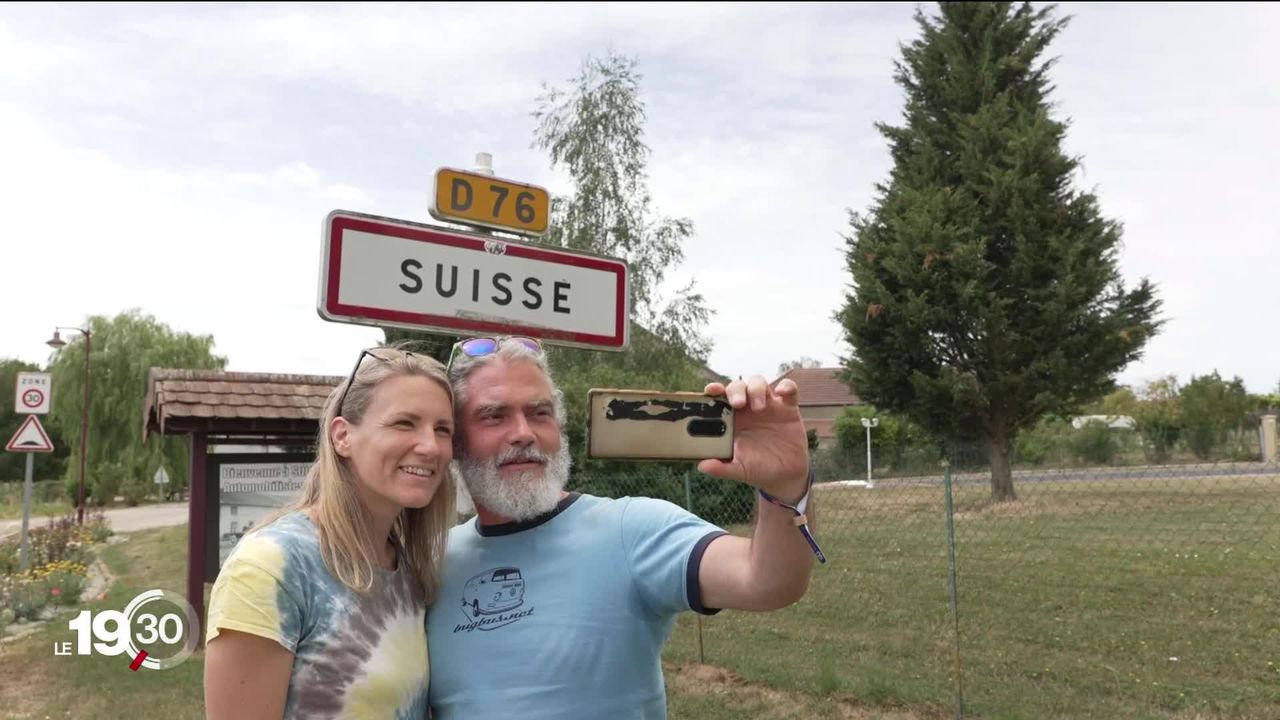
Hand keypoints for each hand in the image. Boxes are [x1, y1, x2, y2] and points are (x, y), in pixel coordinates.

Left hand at [698, 375, 809, 501]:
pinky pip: (789, 389)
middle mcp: (747, 409)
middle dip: (736, 390)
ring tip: (760, 407)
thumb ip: (721, 468)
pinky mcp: (788, 408)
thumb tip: (702, 466)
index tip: (711, 391)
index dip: (714, 390)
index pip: (719, 398)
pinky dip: (787, 385)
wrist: (785, 476)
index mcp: (731, 419)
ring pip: (759, 383)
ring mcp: (768, 406)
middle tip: (738, 403)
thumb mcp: (739, 470)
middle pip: (738, 386)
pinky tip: (783, 392)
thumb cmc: (757, 470)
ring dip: (757, 389)